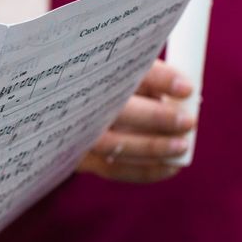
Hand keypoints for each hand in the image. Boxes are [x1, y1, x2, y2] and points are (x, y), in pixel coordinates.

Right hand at [78, 59, 194, 182]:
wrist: (53, 113)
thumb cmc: (106, 88)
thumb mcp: (124, 72)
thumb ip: (151, 78)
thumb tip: (184, 92)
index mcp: (92, 73)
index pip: (125, 71)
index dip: (158, 79)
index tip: (186, 88)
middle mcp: (79, 102)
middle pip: (114, 109)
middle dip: (154, 117)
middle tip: (187, 121)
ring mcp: (76, 133)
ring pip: (112, 144)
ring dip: (151, 147)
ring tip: (182, 146)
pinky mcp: (79, 159)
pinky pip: (112, 169)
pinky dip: (144, 171)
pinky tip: (170, 167)